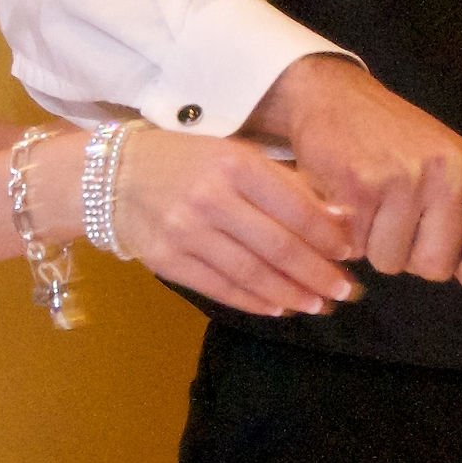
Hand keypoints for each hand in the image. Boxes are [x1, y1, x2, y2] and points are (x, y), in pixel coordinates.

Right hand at [36, 126, 360, 317]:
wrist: (112, 175)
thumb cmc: (184, 160)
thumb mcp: (233, 154)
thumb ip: (283, 183)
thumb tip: (338, 218)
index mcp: (234, 163)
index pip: (294, 207)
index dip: (326, 236)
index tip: (349, 254)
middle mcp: (211, 197)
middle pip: (277, 246)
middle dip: (317, 273)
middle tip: (344, 291)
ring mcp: (186, 231)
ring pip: (252, 273)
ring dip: (290, 294)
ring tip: (317, 305)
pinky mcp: (168, 260)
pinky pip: (220, 287)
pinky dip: (253, 301)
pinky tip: (277, 308)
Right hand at [247, 57, 461, 292]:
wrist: (335, 96)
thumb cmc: (393, 141)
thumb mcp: (449, 165)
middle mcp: (449, 174)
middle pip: (436, 267)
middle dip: (410, 256)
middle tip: (396, 218)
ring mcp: (404, 180)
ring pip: (391, 263)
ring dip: (372, 245)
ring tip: (369, 204)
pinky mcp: (359, 187)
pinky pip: (355, 248)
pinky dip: (344, 235)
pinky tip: (345, 201)